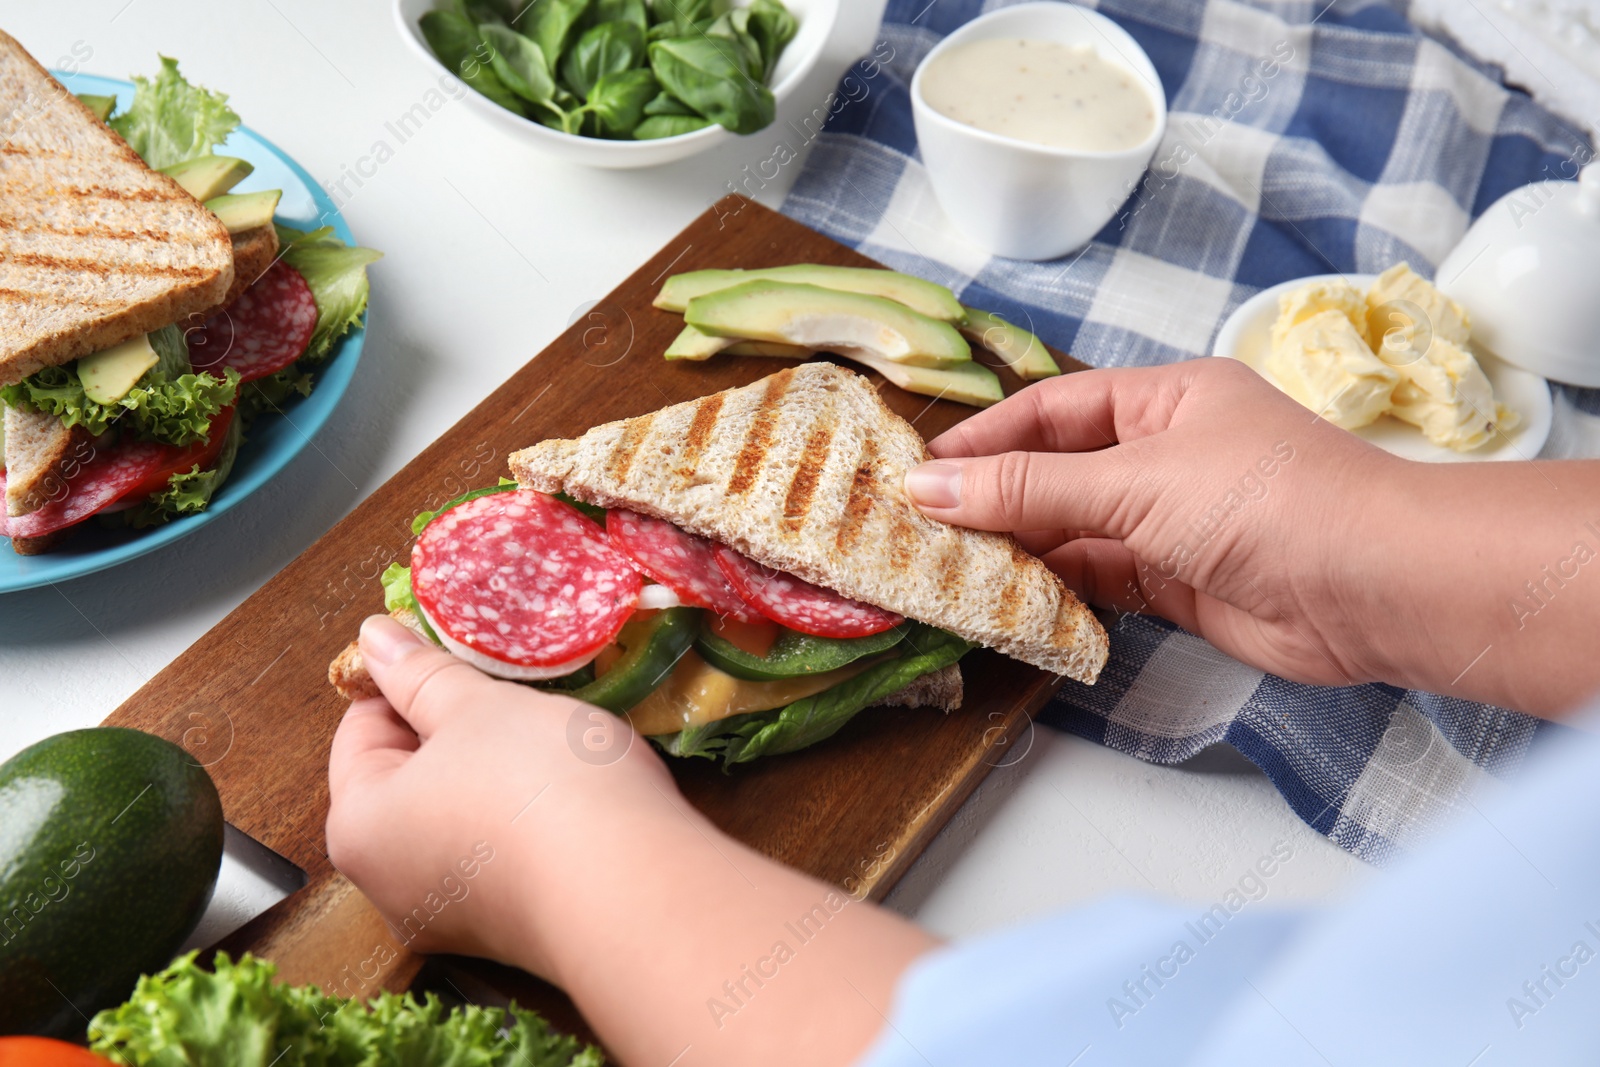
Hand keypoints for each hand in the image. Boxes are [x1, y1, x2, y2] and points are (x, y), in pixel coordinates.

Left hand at [326, 614, 677, 975]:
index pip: (360, 731)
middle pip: (409, 780)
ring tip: (546, 742)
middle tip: (508, 696)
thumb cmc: (541, 788)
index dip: (408, 681)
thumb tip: (372, 638)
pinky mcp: (510, 931)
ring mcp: (452, 917)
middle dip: (456, 732)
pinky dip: (524, 820)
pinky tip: (568, 795)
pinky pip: (502, 854)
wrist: (632, 888)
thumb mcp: (477, 707)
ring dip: (495, 773)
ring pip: (459, 816)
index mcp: (359, 828)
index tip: (455, 656)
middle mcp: (389, 886)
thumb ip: (421, 673)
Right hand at [905, 359, 1599, 714]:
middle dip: (993, 498)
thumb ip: (1031, 489)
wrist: (1373, 589)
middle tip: (917, 527)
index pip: (1055, 409)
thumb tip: (931, 486)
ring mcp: (1175, 523)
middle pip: (1060, 471)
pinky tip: (1005, 598)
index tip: (920, 469)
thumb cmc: (1267, 501)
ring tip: (944, 567)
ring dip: (1018, 548)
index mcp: (1168, 400)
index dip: (986, 437)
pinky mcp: (1180, 586)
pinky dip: (1055, 590)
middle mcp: (1169, 456)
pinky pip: (1100, 581)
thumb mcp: (1138, 481)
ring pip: (1076, 531)